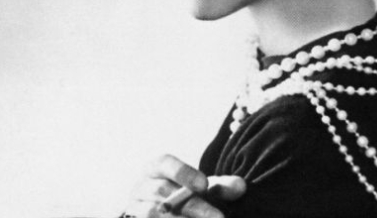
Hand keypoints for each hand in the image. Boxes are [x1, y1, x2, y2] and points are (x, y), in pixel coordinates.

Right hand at [123, 154, 245, 217]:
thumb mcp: (201, 189)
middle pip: (164, 193)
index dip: (184, 172)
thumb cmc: (182, 196)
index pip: (165, 163)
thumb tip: (241, 186)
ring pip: (154, 213)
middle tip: (219, 217)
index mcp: (155, 168)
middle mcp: (141, 186)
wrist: (159, 212)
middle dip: (194, 206)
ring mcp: (134, 207)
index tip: (205, 185)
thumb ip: (220, 186)